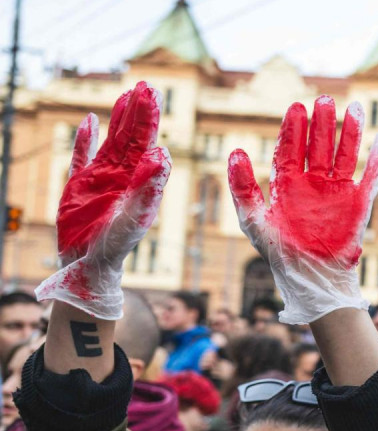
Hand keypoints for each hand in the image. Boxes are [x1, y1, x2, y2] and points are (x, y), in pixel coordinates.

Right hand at [36, 82, 170, 318]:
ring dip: (119, 119)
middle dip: (140, 111)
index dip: (150, 120)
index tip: (154, 97)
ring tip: (128, 94)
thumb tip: (163, 154)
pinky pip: (82, 157)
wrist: (89, 263)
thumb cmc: (117, 245)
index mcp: (139, 180)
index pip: (147, 143)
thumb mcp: (135, 216)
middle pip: (132, 137)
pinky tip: (91, 120)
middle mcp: (123, 175)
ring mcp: (101, 178)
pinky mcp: (79, 185)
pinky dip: (85, 139)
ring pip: (112, 141)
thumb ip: (148, 187)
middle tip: (147, 85)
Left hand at [228, 96, 377, 324]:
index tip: (296, 108)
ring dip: (350, 133)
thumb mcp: (253, 220)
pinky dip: (376, 161)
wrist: (310, 278)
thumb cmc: (279, 253)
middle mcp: (313, 183)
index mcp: (288, 184)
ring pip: (345, 155)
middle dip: (322, 123)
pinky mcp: (357, 204)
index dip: (294, 129)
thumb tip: (235, 151)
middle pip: (319, 145)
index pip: (291, 148)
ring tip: (352, 108)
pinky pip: (370, 178)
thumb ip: (242, 187)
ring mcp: (337, 192)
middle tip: (324, 99)